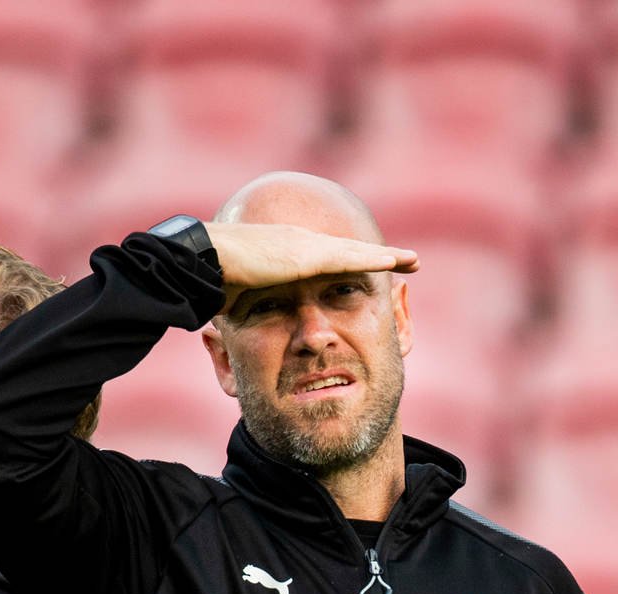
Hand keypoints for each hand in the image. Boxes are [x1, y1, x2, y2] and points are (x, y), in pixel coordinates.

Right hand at [206, 222, 416, 308]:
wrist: (204, 260)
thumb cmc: (213, 280)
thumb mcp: (241, 296)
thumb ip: (254, 305)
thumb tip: (248, 324)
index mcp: (286, 254)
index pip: (329, 259)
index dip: (355, 263)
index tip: (374, 268)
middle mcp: (300, 245)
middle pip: (350, 252)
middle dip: (380, 255)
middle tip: (409, 260)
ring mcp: (305, 247)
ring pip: (356, 252)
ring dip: (386, 256)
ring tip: (413, 261)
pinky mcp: (307, 255)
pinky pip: (349, 258)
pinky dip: (373, 259)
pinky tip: (393, 262)